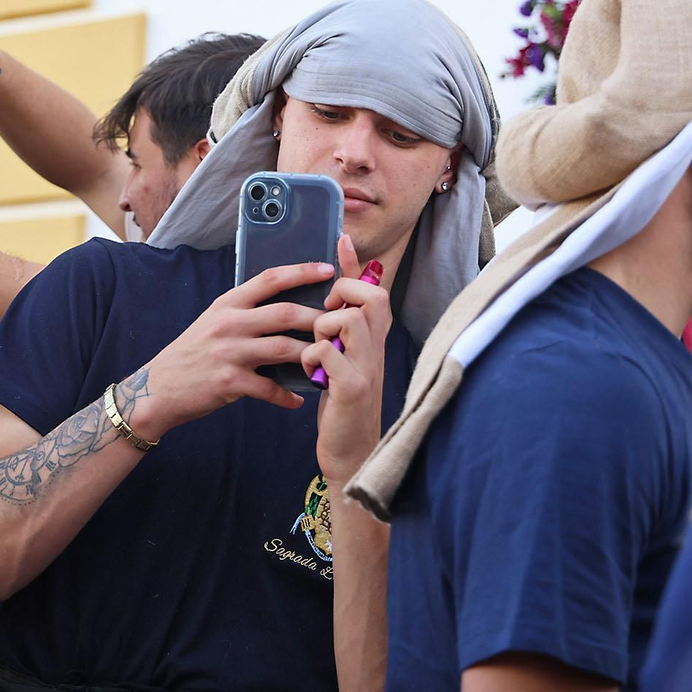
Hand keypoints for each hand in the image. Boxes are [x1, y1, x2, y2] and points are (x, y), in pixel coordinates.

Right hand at [130, 263, 337, 438]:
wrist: (159, 387)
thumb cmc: (193, 352)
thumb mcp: (214, 320)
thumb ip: (245, 310)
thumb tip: (283, 302)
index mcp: (228, 304)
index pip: (269, 279)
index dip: (301, 271)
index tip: (328, 270)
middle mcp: (229, 323)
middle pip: (284, 313)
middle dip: (317, 317)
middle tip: (340, 322)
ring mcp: (229, 353)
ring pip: (282, 348)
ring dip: (310, 354)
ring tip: (329, 359)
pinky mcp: (229, 382)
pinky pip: (269, 389)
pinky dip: (287, 396)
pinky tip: (299, 400)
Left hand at [301, 237, 390, 484]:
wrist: (350, 451)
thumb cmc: (341, 401)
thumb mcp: (343, 357)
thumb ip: (338, 325)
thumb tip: (333, 290)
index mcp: (375, 337)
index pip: (371, 288)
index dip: (354, 263)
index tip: (340, 240)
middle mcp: (379, 347)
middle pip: (369, 296)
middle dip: (341, 298)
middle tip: (326, 321)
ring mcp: (368, 367)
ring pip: (347, 320)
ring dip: (323, 330)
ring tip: (319, 353)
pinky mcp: (353, 388)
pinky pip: (326, 353)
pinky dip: (312, 359)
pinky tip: (313, 376)